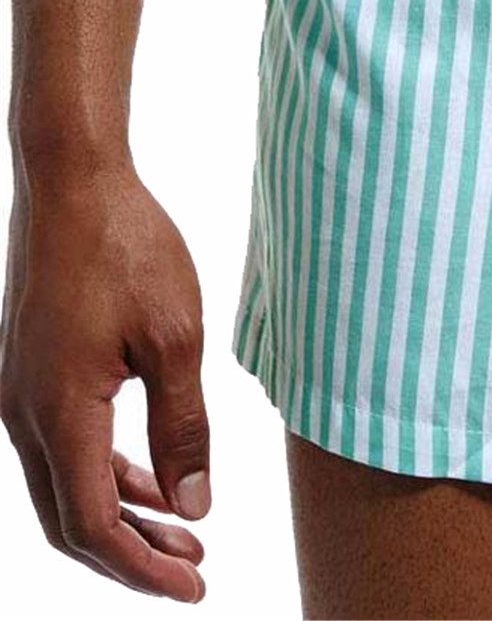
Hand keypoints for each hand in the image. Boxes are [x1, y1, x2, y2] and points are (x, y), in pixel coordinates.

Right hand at [1, 153, 209, 601]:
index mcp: (59, 415)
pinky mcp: (32, 372)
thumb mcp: (176, 339)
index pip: (94, 527)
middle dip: (132, 554)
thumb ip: (183, 426)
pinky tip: (151, 476)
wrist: (74, 184)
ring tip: (185, 530)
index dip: (143, 567)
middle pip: (72, 521)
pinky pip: (66, 448)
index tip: (195, 585)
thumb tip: (194, 504)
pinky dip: (109, 473)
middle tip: (196, 568)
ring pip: (67, 486)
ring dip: (123, 515)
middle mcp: (25, 416)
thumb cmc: (129, 248)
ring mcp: (21, 395)